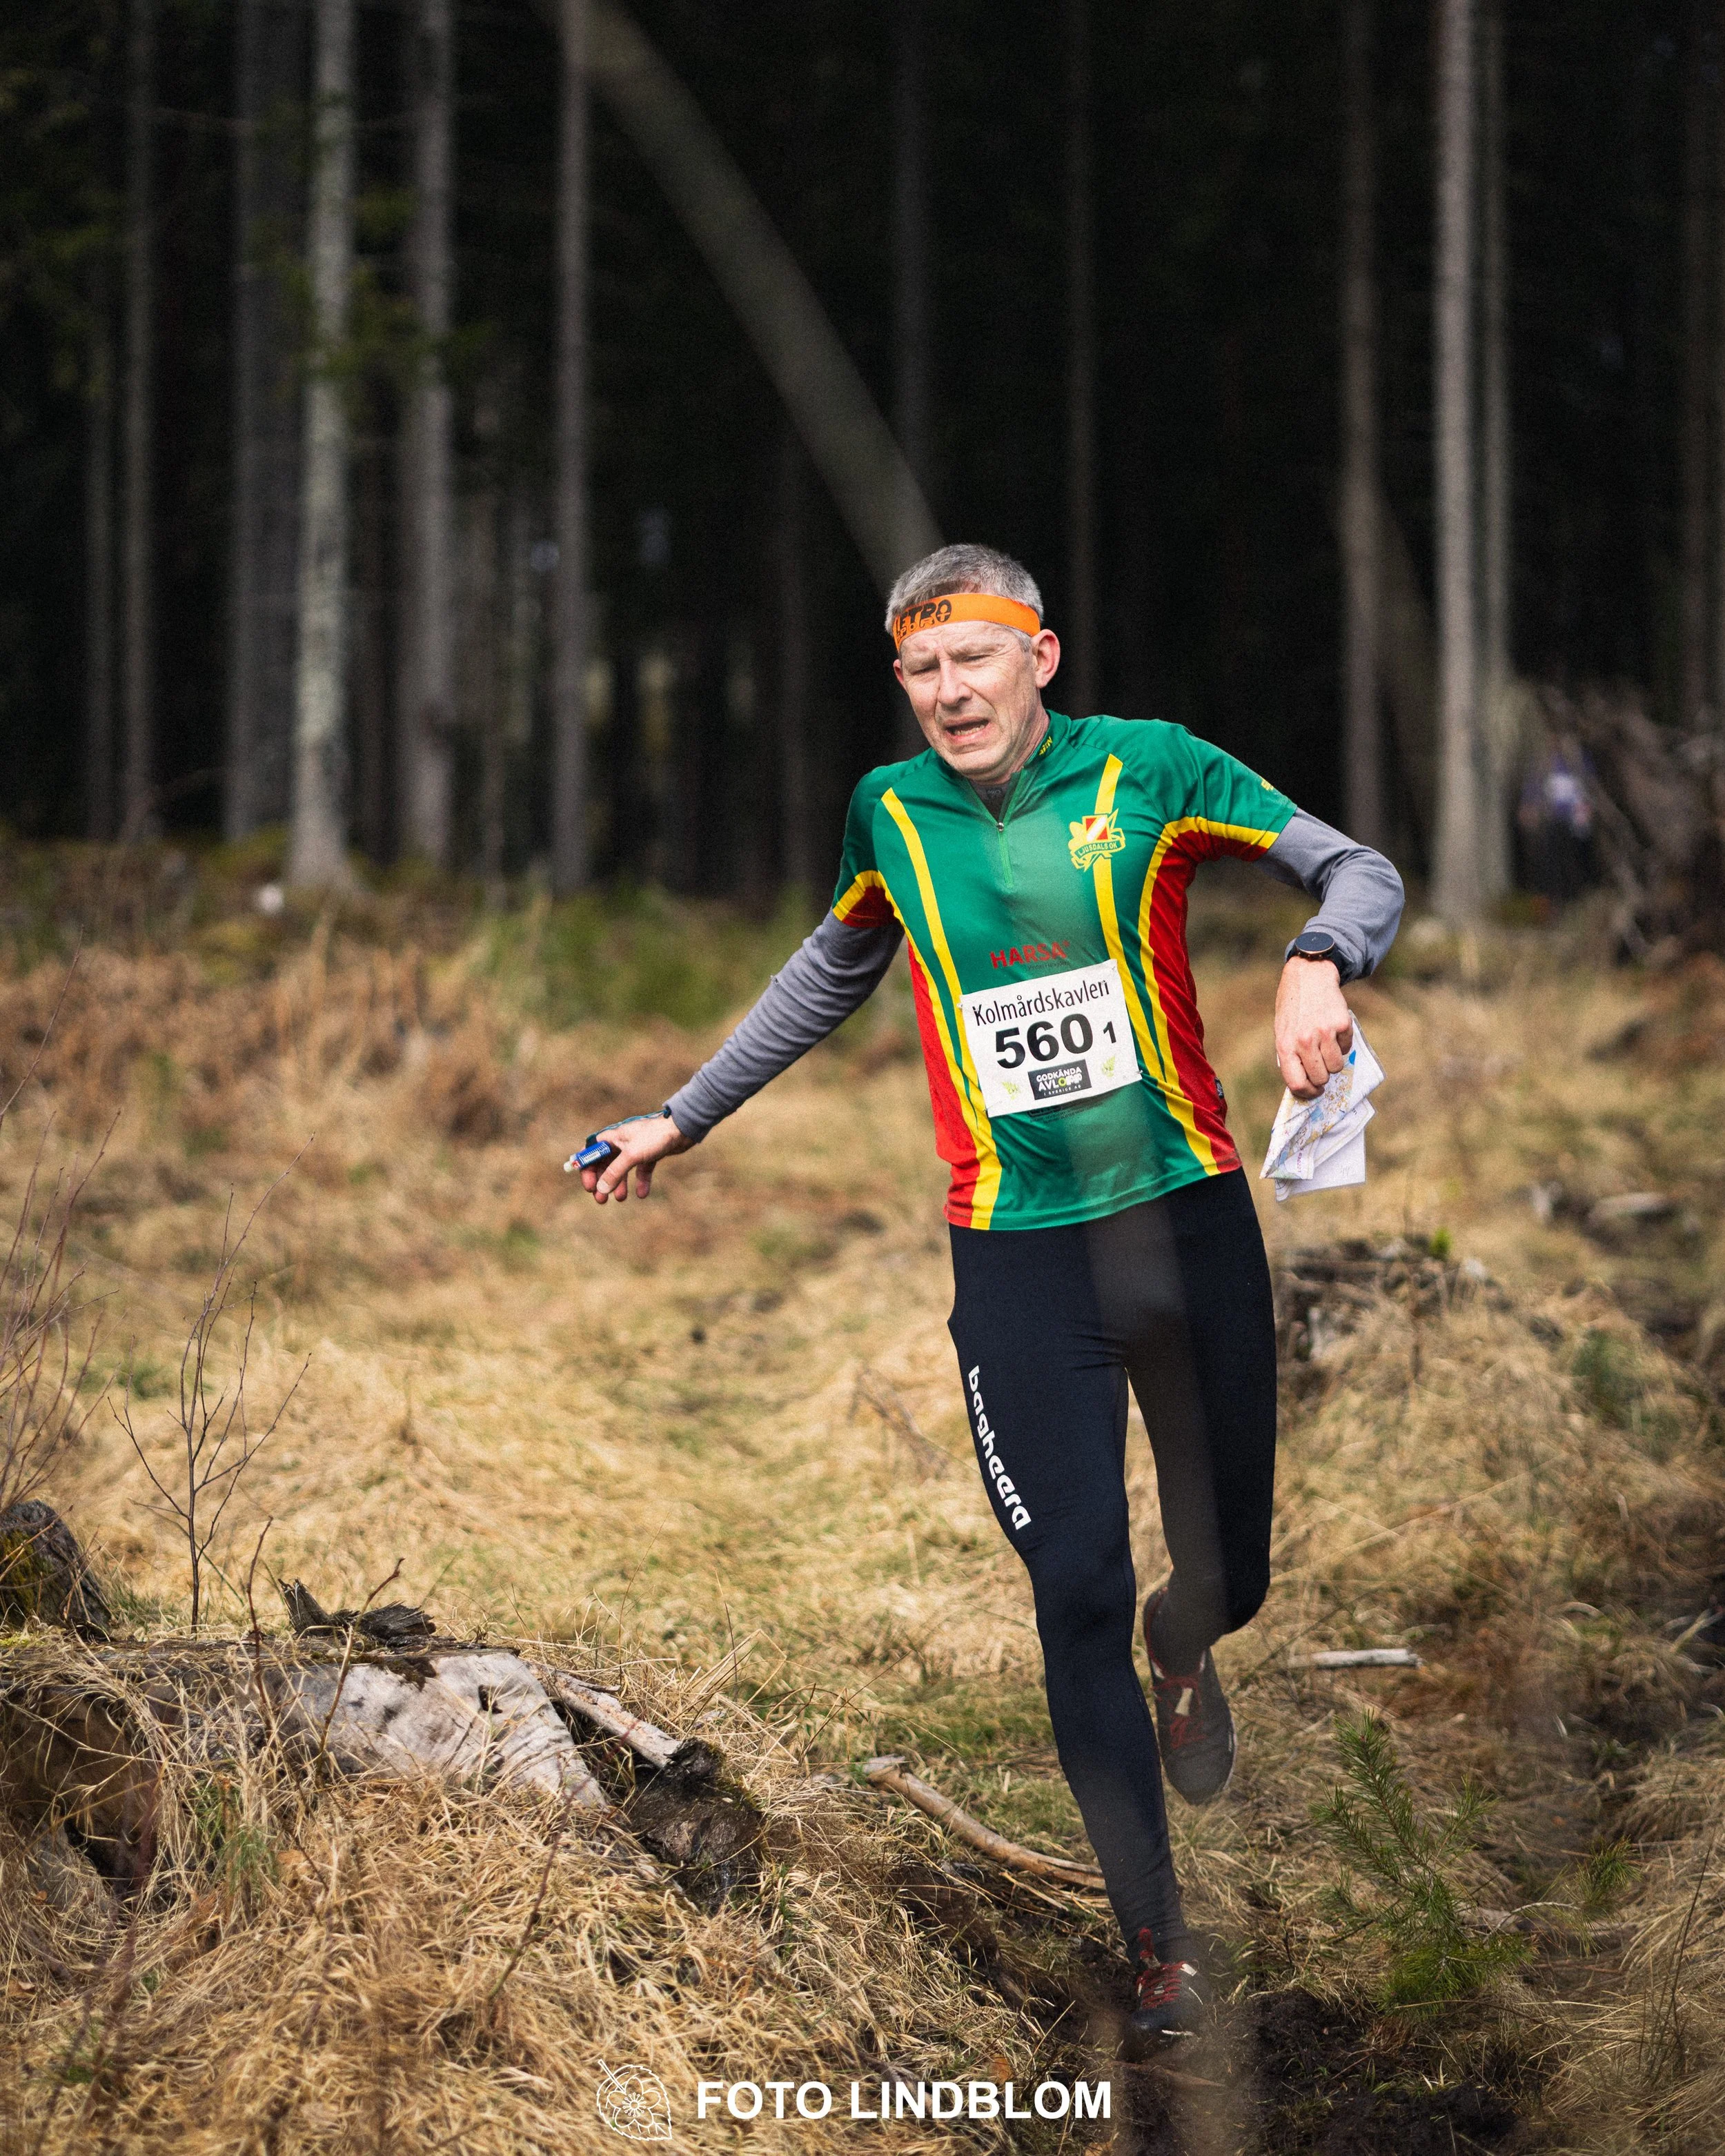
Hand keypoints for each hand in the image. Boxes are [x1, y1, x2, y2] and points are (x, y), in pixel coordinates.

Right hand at [579, 1113, 691, 1202]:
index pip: (591, 1153)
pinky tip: (642, 1194)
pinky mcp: (649, 1154)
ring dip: (619, 1184)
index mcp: (612, 1137)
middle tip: (601, 1199)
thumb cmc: (654, 1137)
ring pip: (622, 1169)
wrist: (682, 1129)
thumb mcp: (631, 1155)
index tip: (589, 1186)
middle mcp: (621, 1142)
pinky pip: (640, 1170)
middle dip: (602, 1182)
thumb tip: (601, 1189)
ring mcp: (635, 1148)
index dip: (587, 1169)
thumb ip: (615, 1172)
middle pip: (605, 1164)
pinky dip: (640, 1182)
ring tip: (620, 1198)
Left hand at [1273, 958, 1353, 1100]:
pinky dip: (1342, 1044)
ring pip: (1336, 1067)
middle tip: (1322, 1066)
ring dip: (1333, 1061)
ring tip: (1326, 1045)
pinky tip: (1333, 1030)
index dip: (1308, 1092)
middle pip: (1320, 1078)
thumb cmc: (1294, 1008)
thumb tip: (1304, 1083)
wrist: (1309, 976)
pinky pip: (1346, 1048)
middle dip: (1323, 1077)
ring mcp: (1324, 1033)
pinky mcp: (1342, 1024)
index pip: (1297, 1083)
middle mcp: (1304, 1041)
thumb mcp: (1283, 1031)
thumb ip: (1291, 1056)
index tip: (1314, 1091)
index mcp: (1285, 1045)